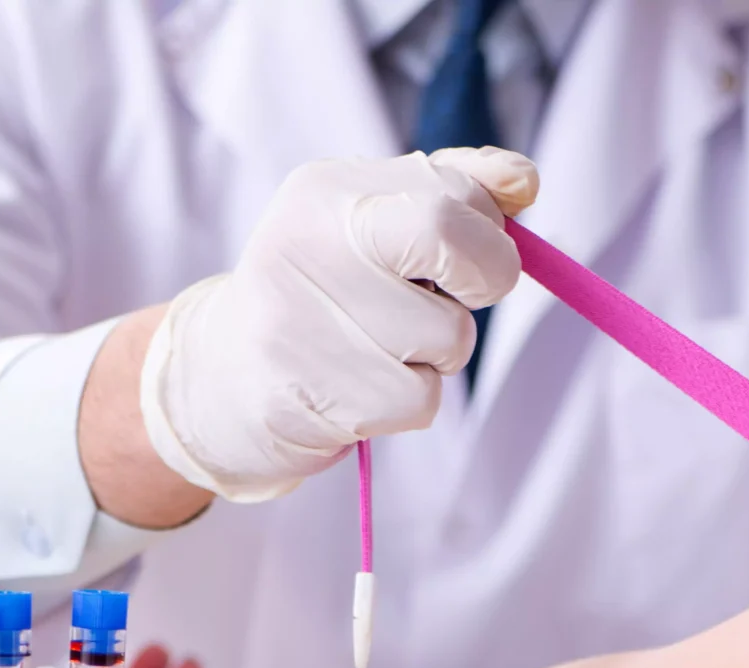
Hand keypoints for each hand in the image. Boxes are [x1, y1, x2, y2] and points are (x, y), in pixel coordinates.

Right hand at [140, 146, 539, 501]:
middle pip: (454, 242)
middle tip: (457, 297)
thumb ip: (450, 190)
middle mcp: (308, 244)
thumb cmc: (320, 298)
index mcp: (327, 191)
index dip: (489, 231)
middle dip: (486, 277)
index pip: (450, 190)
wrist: (225, 381)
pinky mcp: (313, 394)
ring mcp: (305, 321)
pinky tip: (359, 389)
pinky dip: (408, 402)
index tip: (465, 257)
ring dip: (437, 355)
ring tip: (378, 350)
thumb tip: (523, 183)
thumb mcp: (369, 224)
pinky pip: (423, 400)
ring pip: (451, 339)